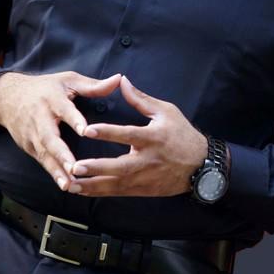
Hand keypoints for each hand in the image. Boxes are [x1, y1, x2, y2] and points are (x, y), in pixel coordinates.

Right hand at [0, 70, 121, 191]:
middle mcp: (40, 118)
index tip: (86, 131)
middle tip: (74, 167)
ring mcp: (32, 134)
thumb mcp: (68, 80)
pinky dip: (53, 173)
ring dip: (57, 170)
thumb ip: (93, 85)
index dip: (74, 120)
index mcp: (52, 99)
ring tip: (70, 184)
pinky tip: (65, 185)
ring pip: (44, 153)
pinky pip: (42, 161)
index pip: (63, 109)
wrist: (7, 97)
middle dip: (61, 154)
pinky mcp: (29, 147)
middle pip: (49, 137)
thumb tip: (119, 79)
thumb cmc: (45, 88)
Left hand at [70, 75, 207, 196]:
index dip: (107, 132)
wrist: (201, 166)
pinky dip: (100, 193)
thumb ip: (141, 99)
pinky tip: (83, 191)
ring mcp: (145, 178)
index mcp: (152, 138)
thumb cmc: (182, 135)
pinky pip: (119, 193)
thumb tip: (123, 81)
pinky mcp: (143, 190)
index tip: (88, 130)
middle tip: (75, 167)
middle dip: (96, 168)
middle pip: (119, 166)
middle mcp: (147, 160)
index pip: (127, 134)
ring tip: (71, 184)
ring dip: (92, 185)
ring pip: (116, 184)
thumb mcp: (166, 111)